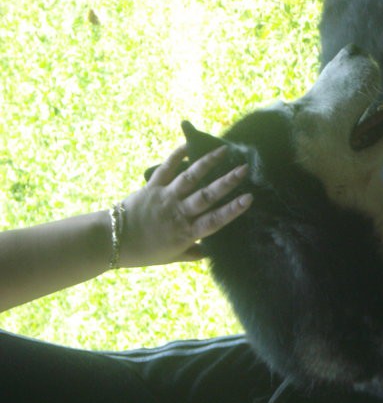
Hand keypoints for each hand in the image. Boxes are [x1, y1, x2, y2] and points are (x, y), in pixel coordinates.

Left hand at [118, 145, 251, 266]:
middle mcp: (178, 213)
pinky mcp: (152, 187)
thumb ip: (191, 253)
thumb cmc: (143, 252)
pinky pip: (166, 168)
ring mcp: (165, 197)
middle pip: (206, 195)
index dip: (233, 209)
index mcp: (186, 233)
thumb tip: (208, 252)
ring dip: (207, 163)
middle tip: (244, 169)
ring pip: (190, 178)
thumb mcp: (171, 258)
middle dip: (227, 181)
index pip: (215, 220)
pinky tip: (188, 144)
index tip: (249, 198)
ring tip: (223, 150)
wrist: (112, 241)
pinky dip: (177, 155)